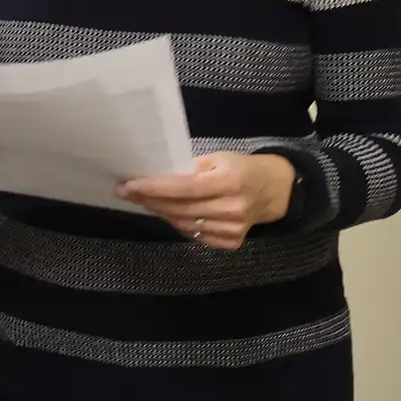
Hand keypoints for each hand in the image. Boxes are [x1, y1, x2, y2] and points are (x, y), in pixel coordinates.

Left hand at [116, 152, 296, 250]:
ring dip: (160, 212)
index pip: (184, 188)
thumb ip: (189, 168)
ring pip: (184, 224)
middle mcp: (232, 208)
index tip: (128, 185)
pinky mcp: (232, 242)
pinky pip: (195, 235)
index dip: (154, 188)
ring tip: (142, 200)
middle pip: (180, 208)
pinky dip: (177, 223)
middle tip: (126, 191)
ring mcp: (233, 229)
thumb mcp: (218, 158)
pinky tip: (166, 212)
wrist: (273, 191)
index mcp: (229, 182)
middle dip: (149, 200)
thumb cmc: (240, 168)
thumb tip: (154, 174)